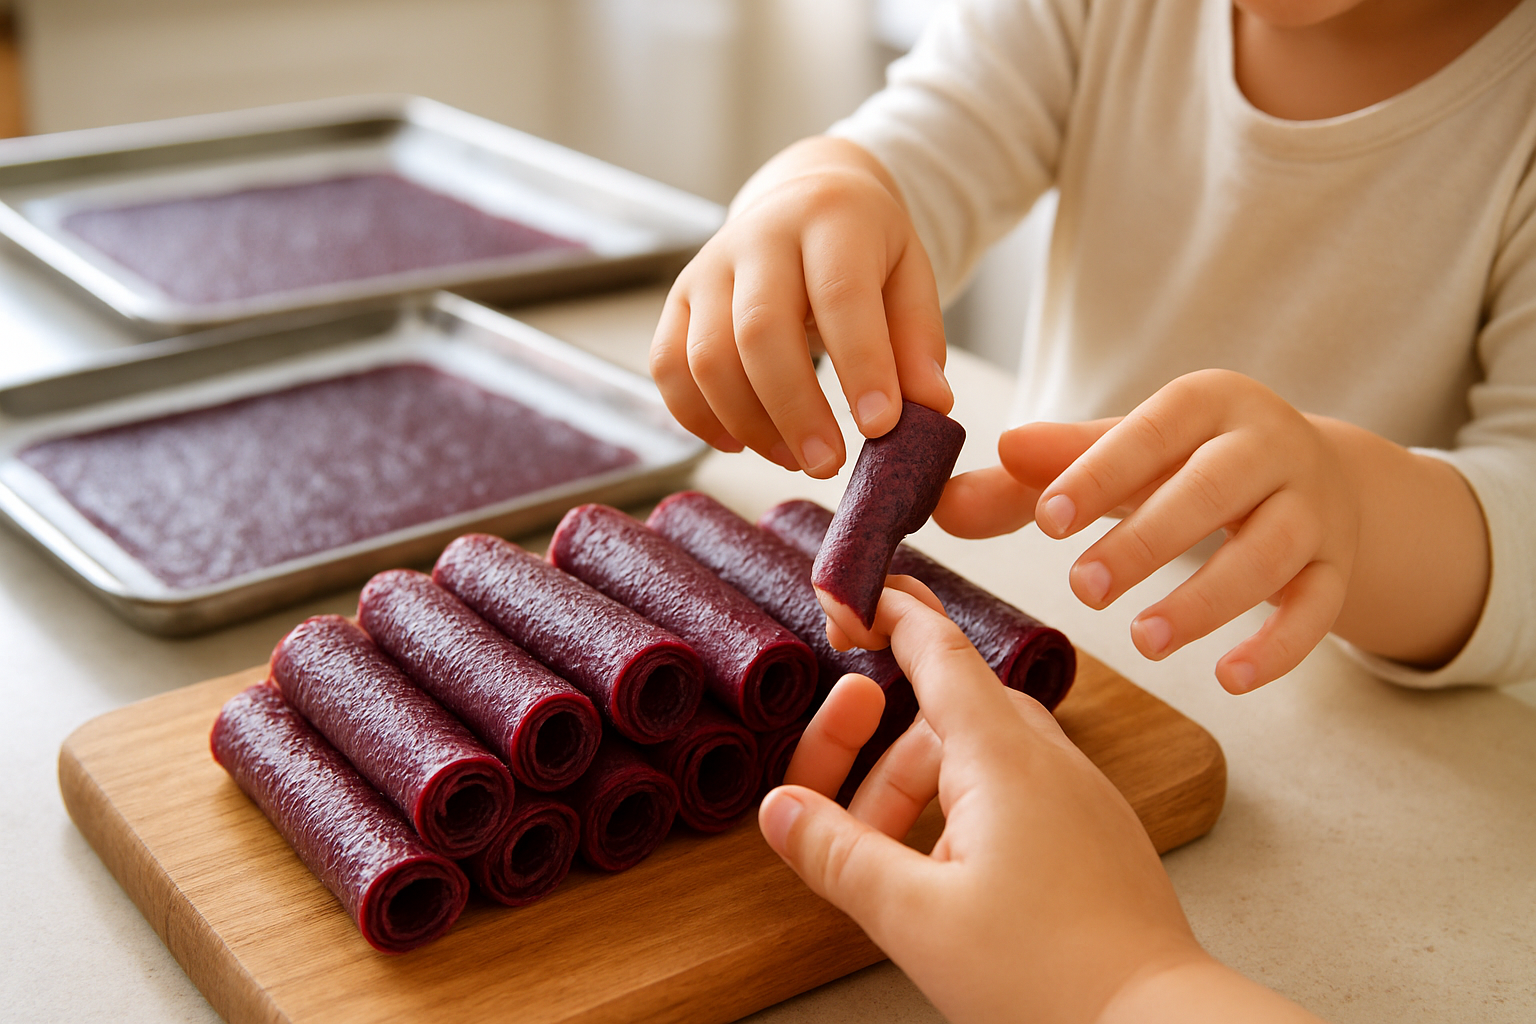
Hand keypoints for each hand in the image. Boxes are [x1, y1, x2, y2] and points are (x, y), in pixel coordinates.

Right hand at [649, 136, 952, 477]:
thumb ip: (919, 341)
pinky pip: (669, 368)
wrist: (803, 198)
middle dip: (794, 410)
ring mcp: (708, 268)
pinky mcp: (678, 300)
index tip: (881, 427)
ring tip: (795, 458)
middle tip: (828, 464)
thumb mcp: (910, 276)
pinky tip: (742, 441)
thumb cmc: (863, 248)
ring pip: (707, 357)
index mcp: (831, 219)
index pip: (840, 296)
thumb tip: (931, 408)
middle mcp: (759, 237)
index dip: (860, 366)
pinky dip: (699, 418)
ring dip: (749, 423)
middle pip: (759, 330)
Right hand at [762, 580, 1322, 1023]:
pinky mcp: (1094, 833)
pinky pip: (1016, 789)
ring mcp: (1078, 794)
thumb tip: (778, 808)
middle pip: (944, 713)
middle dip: (877, 749)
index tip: (850, 597)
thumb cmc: (1049, 976)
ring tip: (888, 864)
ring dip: (917, 789)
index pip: (938, 651)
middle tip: (833, 809)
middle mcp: (1047, 759)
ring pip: (980, 756)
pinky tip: (947, 873)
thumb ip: (839, 854)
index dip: (889, 615)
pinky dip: (962, 811)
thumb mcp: (916, 917)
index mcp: (1002, 758)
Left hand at [938, 370, 1361, 692]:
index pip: (1152, 431)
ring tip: (1143, 640)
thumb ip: (1035, 478)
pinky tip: (1229, 678)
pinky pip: (1319, 608)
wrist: (1312, 472)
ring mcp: (1313, 505)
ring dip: (1206, 599)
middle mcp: (1269, 444)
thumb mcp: (1119, 456)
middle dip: (1148, 539)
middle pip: (1214, 490)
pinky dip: (1279, 645)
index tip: (1048, 518)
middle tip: (1084, 589)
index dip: (1101, 471)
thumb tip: (940, 505)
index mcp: (1206, 403)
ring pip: (1270, 553)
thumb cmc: (1186, 464)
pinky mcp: (1339, 564)